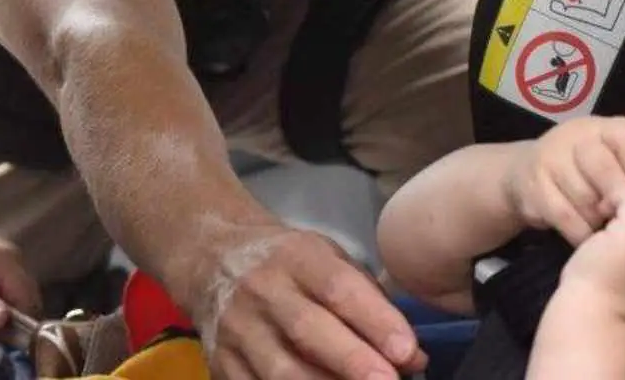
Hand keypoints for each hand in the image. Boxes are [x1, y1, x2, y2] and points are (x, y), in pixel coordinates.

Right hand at [182, 222, 427, 378]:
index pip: (339, 287)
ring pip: (281, 370)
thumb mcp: (328, 259)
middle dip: (352, 361)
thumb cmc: (287, 261)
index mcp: (297, 257)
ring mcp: (238, 329)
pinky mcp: (220, 363)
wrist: (211, 257)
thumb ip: (371, 303)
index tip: (407, 350)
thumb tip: (413, 357)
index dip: (374, 320)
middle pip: (309, 330)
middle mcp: (262, 289)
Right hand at [504, 117, 624, 244]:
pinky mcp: (534, 185)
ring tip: (604, 229)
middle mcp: (575, 135)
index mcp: (603, 127)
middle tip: (621, 218)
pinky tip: (587, 237)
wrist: (526, 175)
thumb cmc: (584, 174)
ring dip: (598, 220)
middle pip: (604, 168)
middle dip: (616, 199)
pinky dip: (581, 233)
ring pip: (585, 197)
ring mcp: (550, 158)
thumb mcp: (612, 162)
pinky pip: (566, 216)